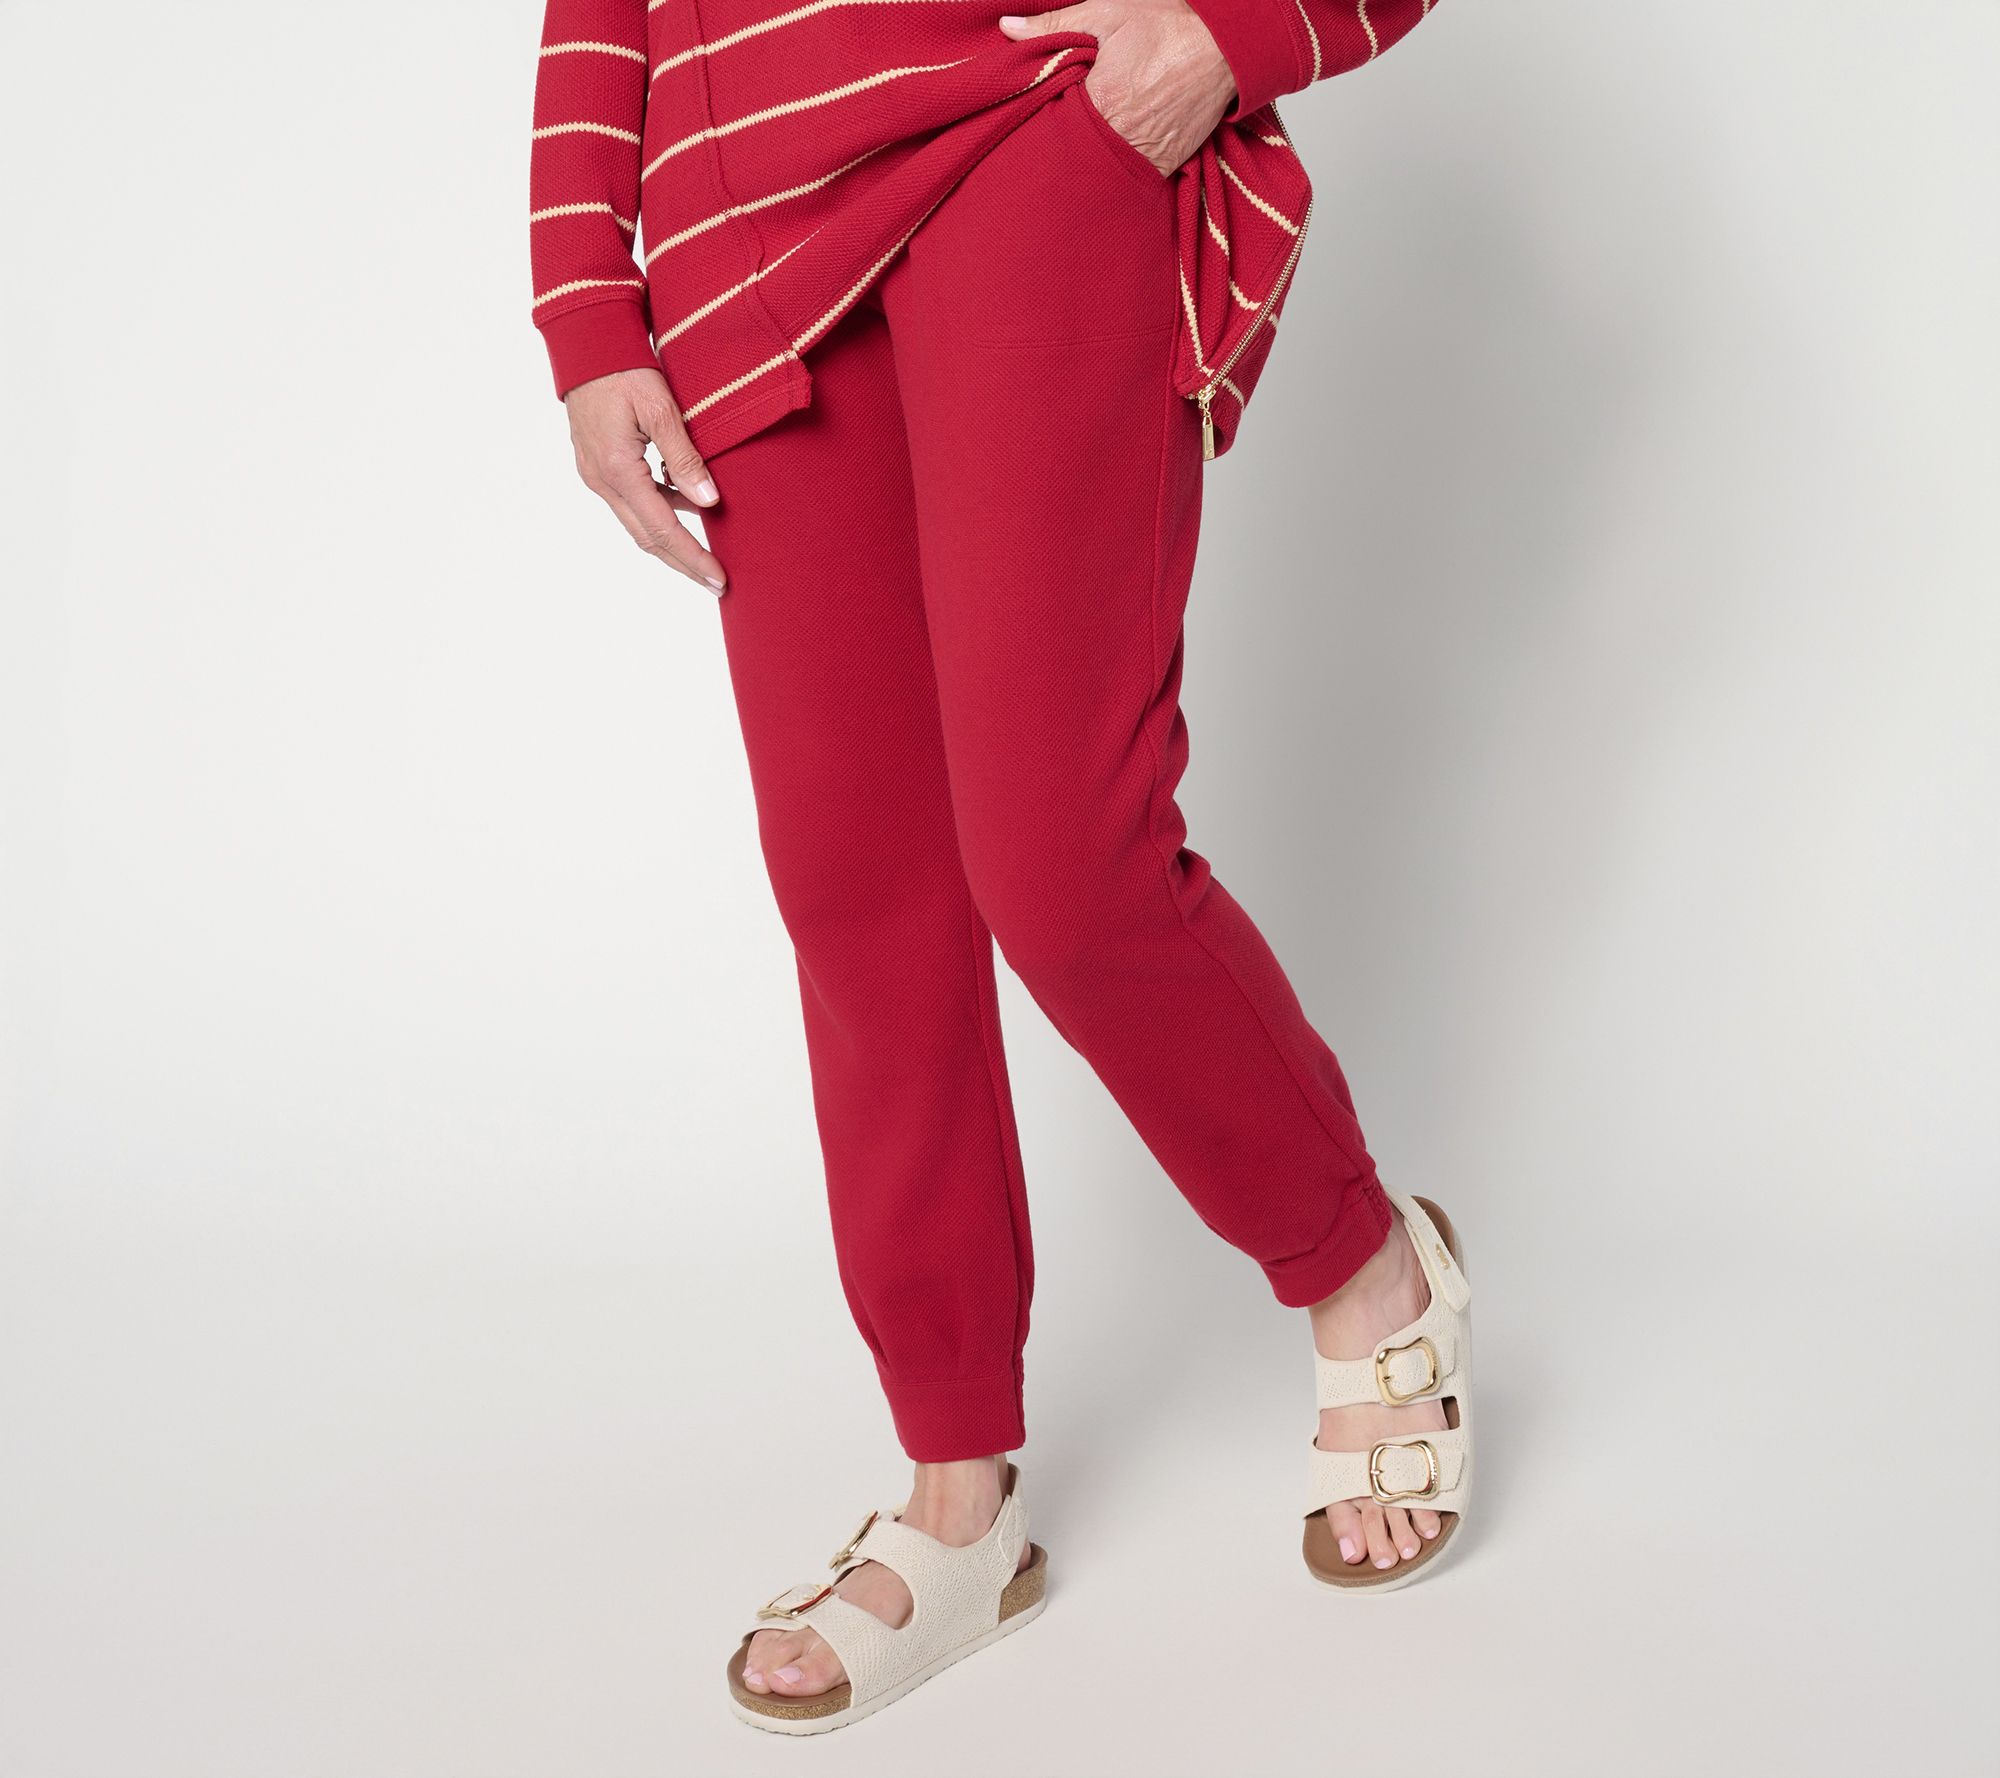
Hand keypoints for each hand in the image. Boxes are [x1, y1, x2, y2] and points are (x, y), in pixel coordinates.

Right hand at [564, 368, 726, 593]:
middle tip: (716, 582)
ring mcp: (596, 475)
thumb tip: (707, 501)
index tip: (719, 579)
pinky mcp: (597, 466)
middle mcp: (601, 481)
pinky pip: (632, 501)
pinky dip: (660, 510)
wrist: (586, 344)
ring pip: (638, 522)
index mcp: (618, 470)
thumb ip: (684, 457)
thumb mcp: (662, 408)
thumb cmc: (624, 369)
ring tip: (707, 551)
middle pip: (647, 539)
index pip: (662, 530)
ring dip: (672, 540)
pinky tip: (686, 504)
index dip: (693, 557)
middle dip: (684, 562)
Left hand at [1000, 0, 1235, 175]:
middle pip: (1072, 156)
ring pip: (1100, 170)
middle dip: (1060, 146)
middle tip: (1054, 132)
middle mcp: (1121, 140)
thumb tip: (1006, 29)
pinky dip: (1118, 164)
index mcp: (1099, 105)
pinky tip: (1113, 147)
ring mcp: (1146, 159)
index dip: (1037, 122)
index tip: (1028, 115)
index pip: (1050, 126)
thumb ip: (1054, 25)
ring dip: (1089, 159)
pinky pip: (1131, 175)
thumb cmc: (1171, 27)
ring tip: (1087, 140)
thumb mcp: (1108, 14)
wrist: (1230, 48)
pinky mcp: (1165, 168)